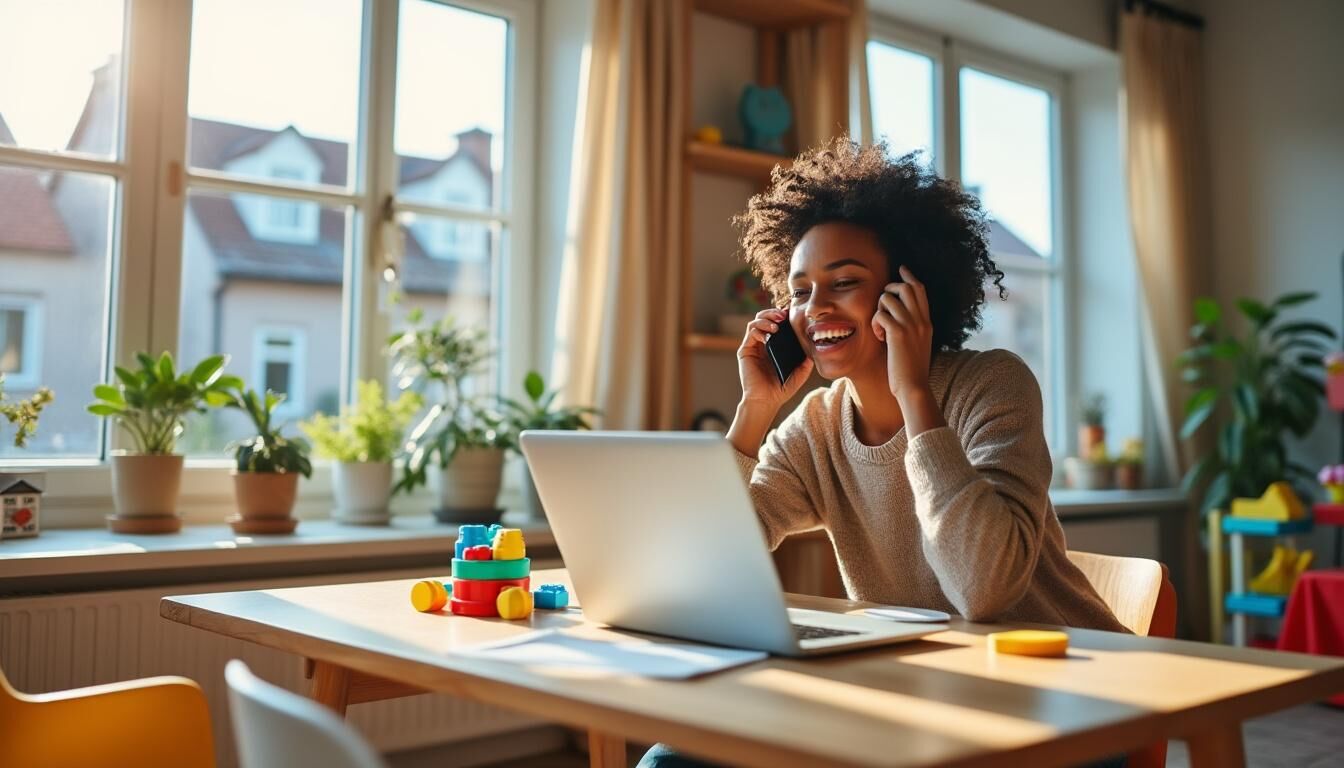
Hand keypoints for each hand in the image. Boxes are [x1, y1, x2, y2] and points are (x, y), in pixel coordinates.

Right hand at [737, 309, 813, 413]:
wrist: (766, 401)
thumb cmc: (781, 389)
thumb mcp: (799, 374)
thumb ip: (806, 362)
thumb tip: (815, 349)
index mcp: (774, 346)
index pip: (776, 323)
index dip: (782, 315)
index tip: (791, 314)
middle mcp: (762, 343)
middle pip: (764, 318)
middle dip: (773, 312)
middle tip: (783, 317)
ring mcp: (753, 346)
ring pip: (755, 322)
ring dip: (766, 318)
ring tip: (777, 325)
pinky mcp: (745, 351)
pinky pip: (750, 333)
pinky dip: (759, 329)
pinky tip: (768, 336)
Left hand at [871, 265, 933, 400]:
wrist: (914, 387)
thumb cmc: (911, 370)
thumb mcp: (918, 345)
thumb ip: (913, 329)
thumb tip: (897, 318)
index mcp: (927, 322)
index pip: (920, 290)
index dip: (909, 277)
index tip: (901, 269)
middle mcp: (921, 320)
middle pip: (905, 287)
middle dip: (889, 289)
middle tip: (882, 304)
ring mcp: (911, 326)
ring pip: (888, 298)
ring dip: (879, 310)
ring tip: (880, 328)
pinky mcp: (898, 334)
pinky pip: (880, 314)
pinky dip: (875, 323)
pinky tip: (879, 337)